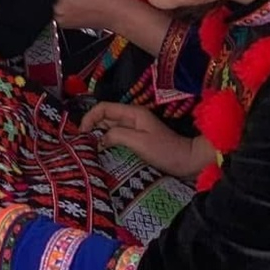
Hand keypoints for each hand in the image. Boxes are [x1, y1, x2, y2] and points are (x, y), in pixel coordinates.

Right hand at [79, 101, 214, 178]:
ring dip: (97, 135)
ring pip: (108, 127)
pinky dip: (106, 142)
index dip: (90, 117)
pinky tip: (101, 152)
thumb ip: (117, 135)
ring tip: (87, 149)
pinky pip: (116, 137)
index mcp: (133, 113)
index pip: (103, 107)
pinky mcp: (136, 139)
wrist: (187, 161)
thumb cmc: (165, 151)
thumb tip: (99, 138)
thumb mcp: (139, 142)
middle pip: (104, 116)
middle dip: (91, 127)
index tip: (82, 133)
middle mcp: (132, 117)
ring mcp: (134, 128)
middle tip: (81, 143)